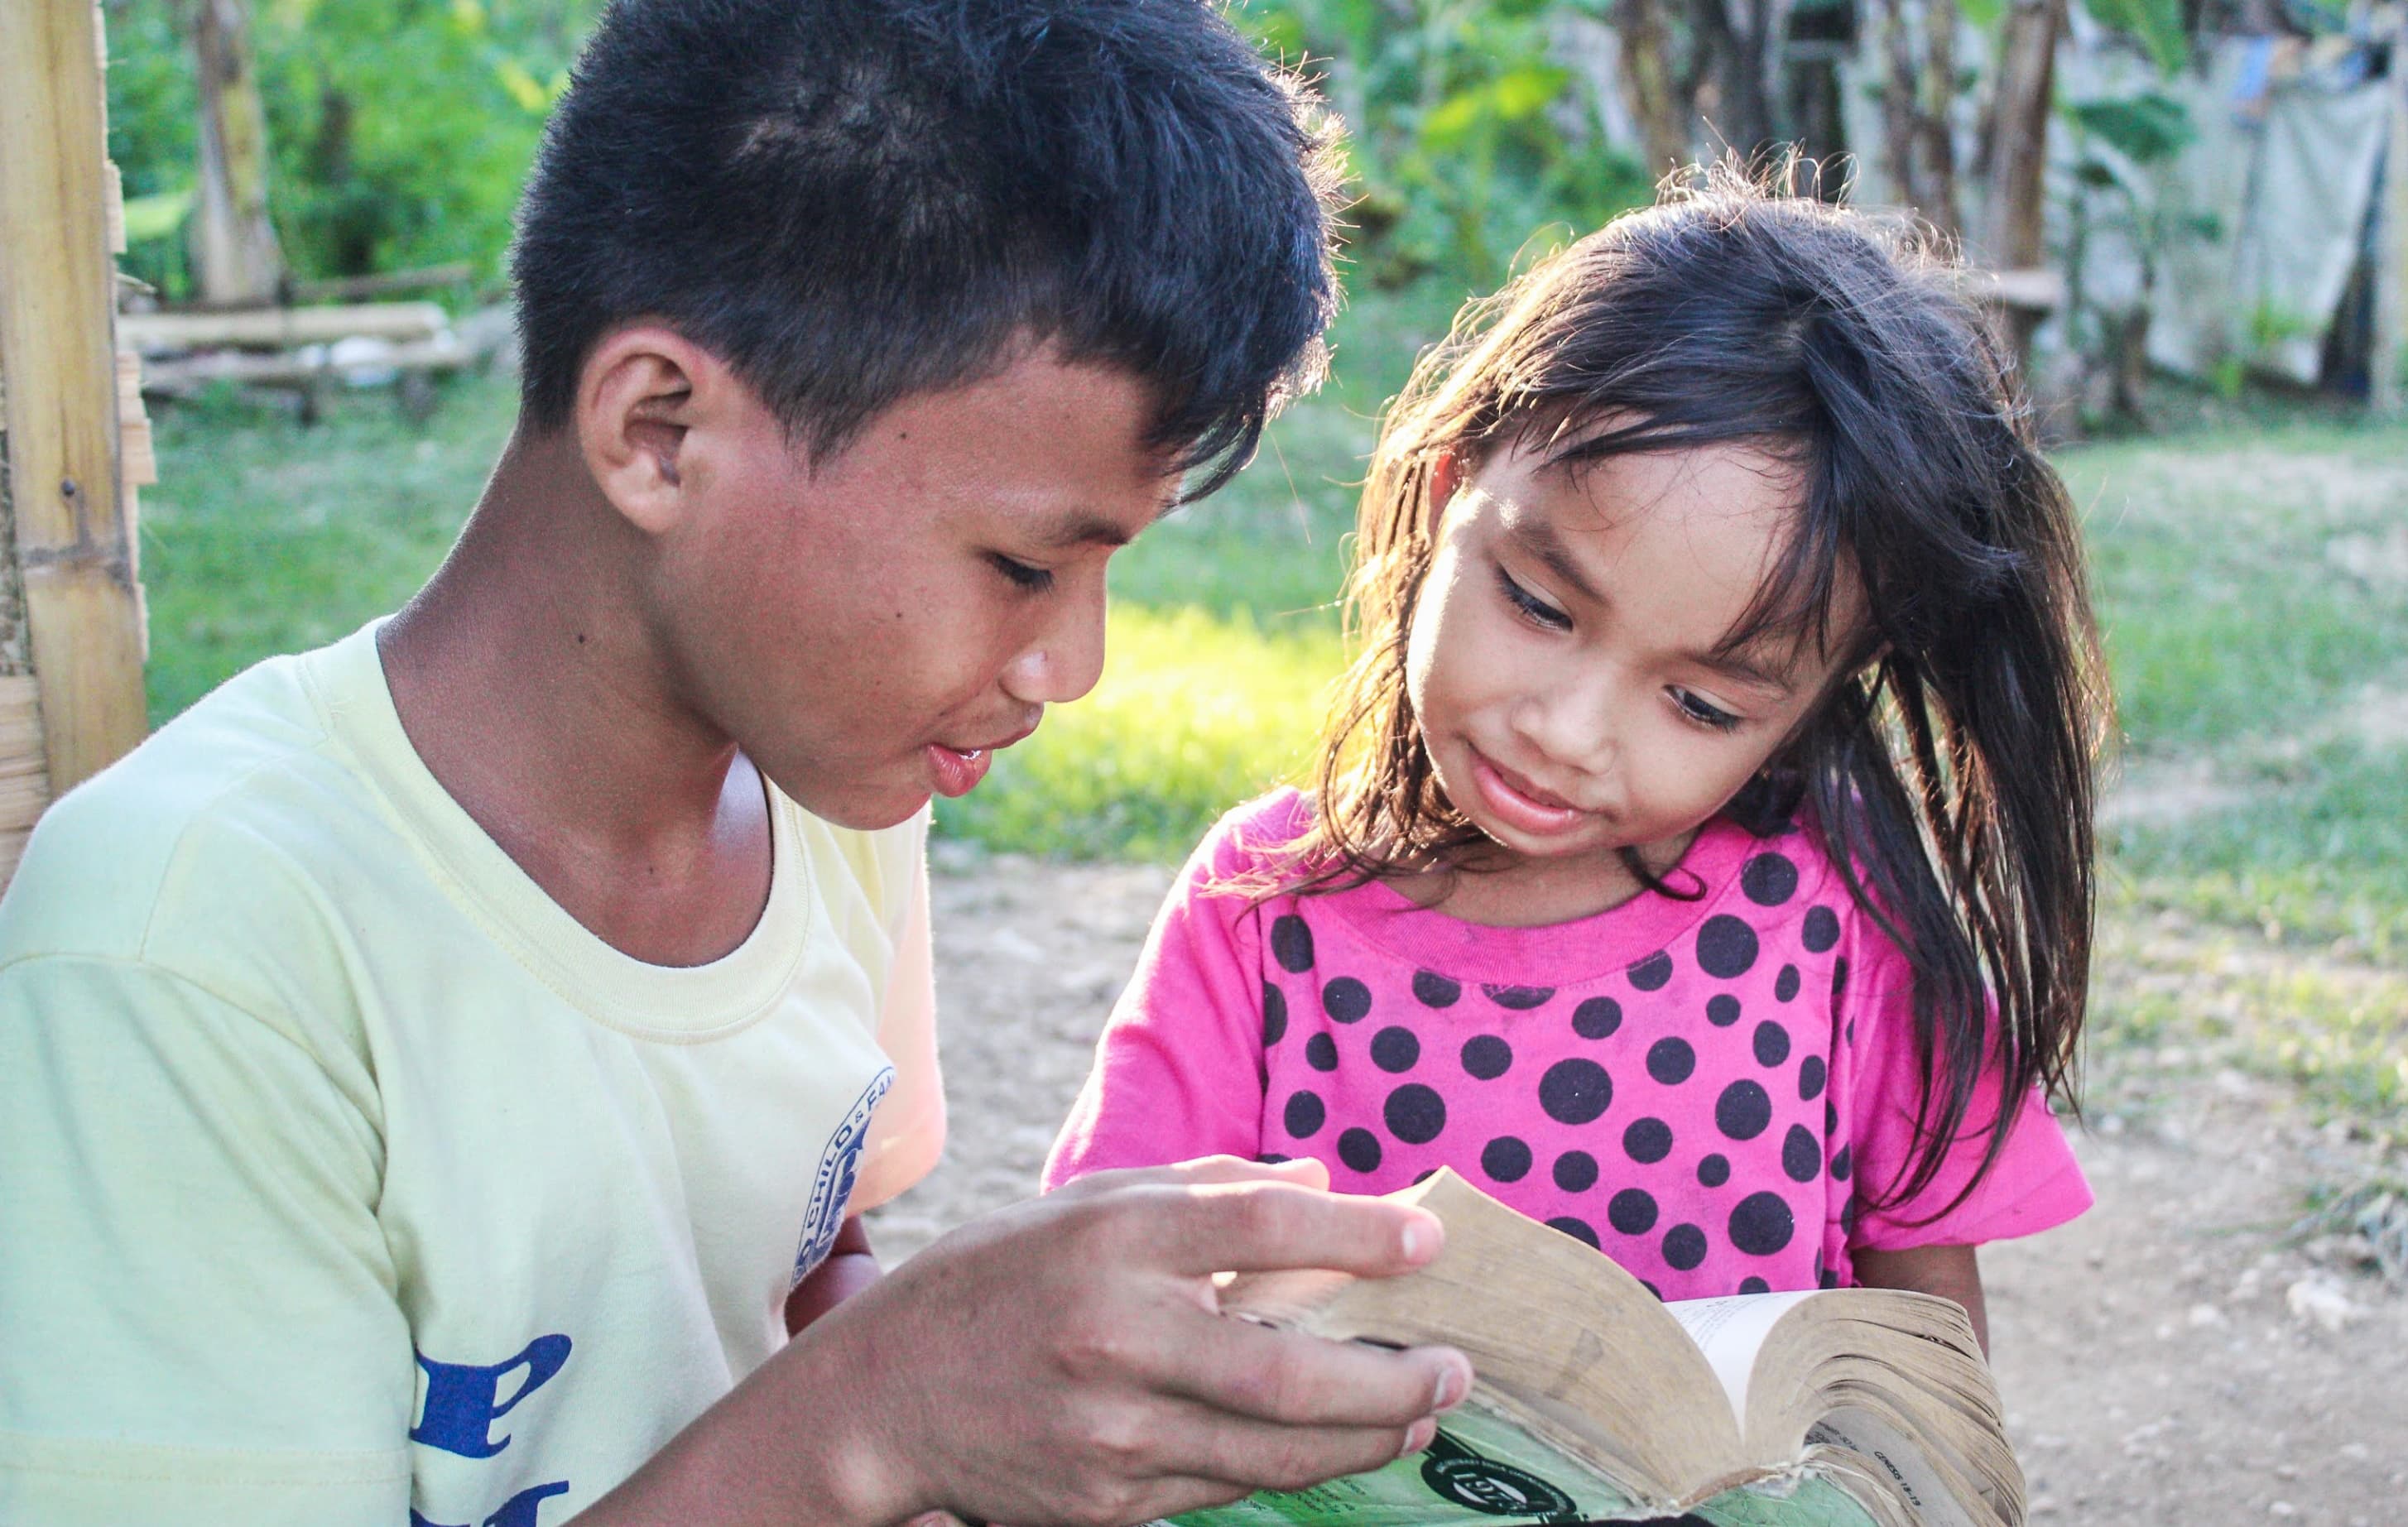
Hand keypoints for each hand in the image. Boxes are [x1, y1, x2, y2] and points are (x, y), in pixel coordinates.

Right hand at [811, 1156, 1469, 1525]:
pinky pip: (1223, 1491)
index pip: (1258, 1227)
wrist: (884, 1400)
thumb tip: (1319, 1181)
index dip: (1357, 1234)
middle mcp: (1113, 1338)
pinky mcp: (1106, 1506)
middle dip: (1393, 1379)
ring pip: (1274, 1454)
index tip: (1429, 1240)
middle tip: (1456, 1369)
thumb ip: (1204, 1188)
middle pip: (1288, 1371)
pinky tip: (1333, 1445)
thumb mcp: (1086, 1206)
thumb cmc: (997, 1282)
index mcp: (1109, 1242)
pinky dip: (1289, 1469)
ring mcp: (1108, 1434)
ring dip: (1367, 1438)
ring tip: (1417, 1413)